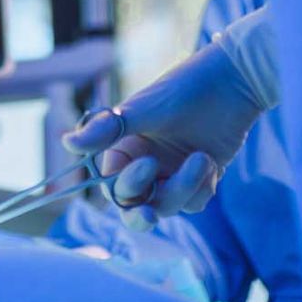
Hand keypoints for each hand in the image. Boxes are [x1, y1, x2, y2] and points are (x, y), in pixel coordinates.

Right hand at [64, 40, 266, 228]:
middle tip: (150, 218)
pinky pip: (194, 203)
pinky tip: (210, 162)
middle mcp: (145, 162)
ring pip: (168, 205)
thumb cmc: (183, 89)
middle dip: (141, 215)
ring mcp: (172, 172)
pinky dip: (201, 188)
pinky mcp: (199, 177)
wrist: (234, 83)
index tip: (149, 163)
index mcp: (125, 146)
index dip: (127, 183)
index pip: (113, 183)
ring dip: (184, 189)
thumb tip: (67, 142)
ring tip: (202, 159)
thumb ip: (107, 130)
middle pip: (134, 204)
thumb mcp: (142, 109)